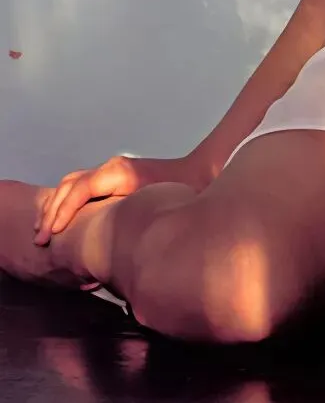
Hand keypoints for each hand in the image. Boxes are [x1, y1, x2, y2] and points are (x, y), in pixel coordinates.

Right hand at [32, 153, 212, 246]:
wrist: (200, 173)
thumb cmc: (180, 192)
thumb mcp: (156, 203)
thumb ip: (132, 214)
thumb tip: (108, 236)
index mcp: (119, 172)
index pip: (81, 188)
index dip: (64, 211)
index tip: (52, 235)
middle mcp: (112, 168)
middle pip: (70, 184)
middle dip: (53, 211)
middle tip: (41, 239)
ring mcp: (112, 171)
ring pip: (72, 183)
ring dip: (56, 206)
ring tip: (45, 232)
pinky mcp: (114, 178)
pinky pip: (82, 186)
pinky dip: (67, 202)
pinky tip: (62, 224)